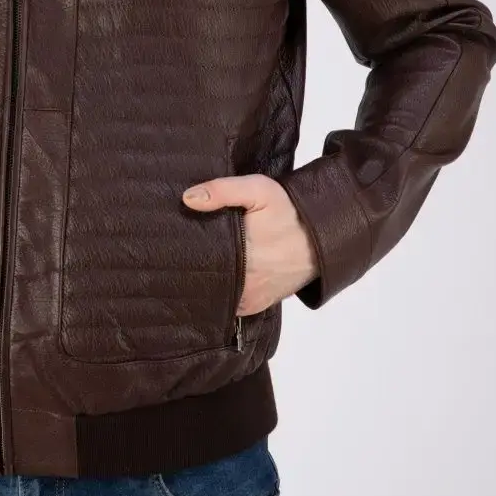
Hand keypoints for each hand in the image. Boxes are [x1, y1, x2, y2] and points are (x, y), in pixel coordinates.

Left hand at [182, 174, 318, 313]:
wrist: (322, 238)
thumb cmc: (289, 212)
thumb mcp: (258, 190)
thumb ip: (223, 191)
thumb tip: (188, 198)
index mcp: (239, 258)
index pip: (197, 263)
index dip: (183, 254)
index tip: (173, 244)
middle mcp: (243, 285)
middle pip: (203, 280)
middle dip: (191, 267)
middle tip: (177, 252)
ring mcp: (249, 299)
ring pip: (215, 294)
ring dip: (206, 281)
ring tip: (193, 262)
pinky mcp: (255, 305)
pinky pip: (229, 304)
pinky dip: (221, 292)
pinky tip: (213, 275)